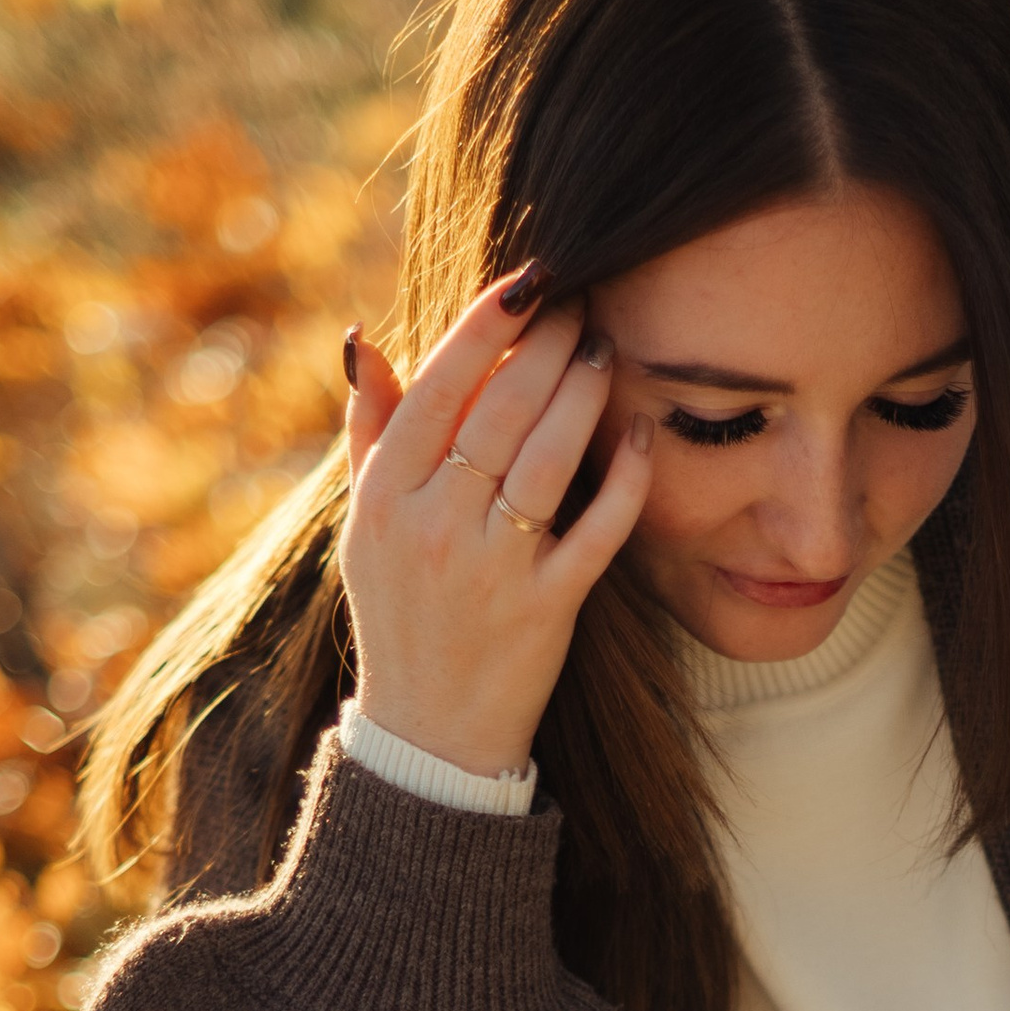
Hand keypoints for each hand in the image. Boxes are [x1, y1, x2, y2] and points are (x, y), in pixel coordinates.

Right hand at [339, 276, 654, 780]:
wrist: (429, 728)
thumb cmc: (399, 610)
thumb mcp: (365, 524)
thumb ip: (371, 431)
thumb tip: (367, 341)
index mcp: (387, 497)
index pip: (439, 388)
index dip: (485, 327)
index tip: (523, 282)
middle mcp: (437, 527)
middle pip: (501, 412)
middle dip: (547, 346)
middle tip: (581, 301)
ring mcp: (494, 569)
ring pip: (549, 459)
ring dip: (584, 393)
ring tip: (605, 348)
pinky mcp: (548, 608)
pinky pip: (597, 530)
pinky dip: (626, 481)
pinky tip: (644, 438)